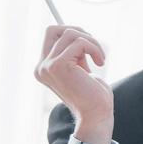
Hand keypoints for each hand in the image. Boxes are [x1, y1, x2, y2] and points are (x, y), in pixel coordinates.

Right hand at [35, 25, 113, 143]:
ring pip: (71, 34)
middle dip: (78, 33)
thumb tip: (76, 31)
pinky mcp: (58, 65)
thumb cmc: (92, 93)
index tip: (88, 44)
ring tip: (100, 58)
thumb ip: (72, 52)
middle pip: (54, 29)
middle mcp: (41, 67)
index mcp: (44, 67)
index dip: (71, 33)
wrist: (96, 114)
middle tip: (93, 47)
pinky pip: (80, 42)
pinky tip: (101, 61)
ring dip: (91, 42)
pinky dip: (95, 48)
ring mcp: (47, 66)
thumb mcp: (79, 67)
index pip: (51, 34)